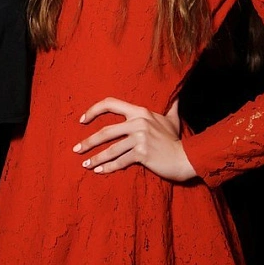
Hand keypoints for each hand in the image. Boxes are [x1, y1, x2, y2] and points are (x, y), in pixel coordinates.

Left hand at [72, 97, 196, 182]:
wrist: (187, 158)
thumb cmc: (176, 140)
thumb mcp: (171, 119)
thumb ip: (170, 105)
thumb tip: (176, 93)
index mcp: (140, 112)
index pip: (110, 104)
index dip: (93, 110)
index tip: (82, 120)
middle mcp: (138, 123)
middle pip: (106, 132)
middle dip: (88, 142)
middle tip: (76, 149)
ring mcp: (140, 138)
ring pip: (111, 149)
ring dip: (96, 158)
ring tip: (85, 164)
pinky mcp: (142, 153)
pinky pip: (120, 161)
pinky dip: (108, 167)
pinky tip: (99, 171)